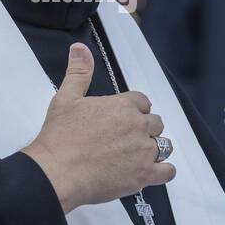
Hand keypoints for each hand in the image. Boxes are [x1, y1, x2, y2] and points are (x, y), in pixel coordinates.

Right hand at [23, 42, 173, 212]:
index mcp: (122, 106)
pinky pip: (167, 172)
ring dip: (155, 149)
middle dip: (144, 129)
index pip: (143, 102)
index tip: (125, 119)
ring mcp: (143, 152)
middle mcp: (137, 126)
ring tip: (138, 155)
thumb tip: (80, 48)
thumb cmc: (59, 138)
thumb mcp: (66, 98)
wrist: (57, 172)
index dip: (135, 110)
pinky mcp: (143, 175)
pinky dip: (162, 171)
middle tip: (127, 139)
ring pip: (164, 146)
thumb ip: (79, 72)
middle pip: (155, 123)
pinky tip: (151, 172)